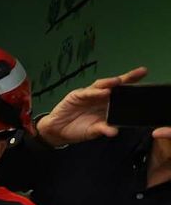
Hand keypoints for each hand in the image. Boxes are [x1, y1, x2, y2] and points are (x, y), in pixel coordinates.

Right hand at [36, 67, 164, 144]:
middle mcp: (100, 97)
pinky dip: (95, 92)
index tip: (148, 84)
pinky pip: (87, 92)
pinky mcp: (76, 95)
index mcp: (107, 105)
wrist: (57, 132)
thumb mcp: (93, 131)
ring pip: (102, 86)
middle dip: (127, 78)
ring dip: (111, 83)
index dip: (133, 88)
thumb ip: (103, 129)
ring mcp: (89, 95)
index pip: (122, 94)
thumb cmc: (77, 130)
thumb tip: (114, 131)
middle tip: (141, 72)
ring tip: (120, 81)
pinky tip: (103, 91)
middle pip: (115, 86)